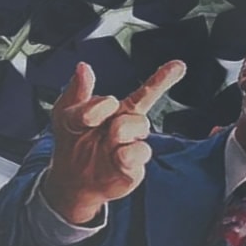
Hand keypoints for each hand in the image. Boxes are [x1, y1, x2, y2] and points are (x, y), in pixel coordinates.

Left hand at [43, 59, 185, 226]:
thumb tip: (83, 68)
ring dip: (120, 130)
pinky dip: (128, 153)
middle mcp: (131, 127)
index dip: (163, 78)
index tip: (180, 66)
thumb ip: (77, 91)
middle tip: (97, 123)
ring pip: (141, 127)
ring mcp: (134, 147)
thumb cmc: (72, 141)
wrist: (70, 180)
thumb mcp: (66, 113)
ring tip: (106, 140)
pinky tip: (117, 156)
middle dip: (118, 108)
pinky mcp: (133, 169)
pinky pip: (140, 154)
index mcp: (120, 110)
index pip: (147, 92)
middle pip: (141, 108)